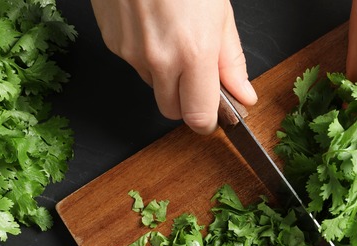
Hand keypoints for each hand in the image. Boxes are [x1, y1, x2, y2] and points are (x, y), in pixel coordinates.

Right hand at [90, 0, 257, 133]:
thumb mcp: (220, 14)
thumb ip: (231, 61)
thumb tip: (243, 96)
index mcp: (193, 53)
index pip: (197, 117)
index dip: (208, 120)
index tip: (215, 113)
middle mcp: (159, 59)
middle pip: (171, 111)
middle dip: (186, 101)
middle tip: (197, 74)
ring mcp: (131, 53)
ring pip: (152, 85)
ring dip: (165, 75)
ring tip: (174, 36)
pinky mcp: (112, 43)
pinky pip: (134, 63)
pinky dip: (146, 54)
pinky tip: (153, 26)